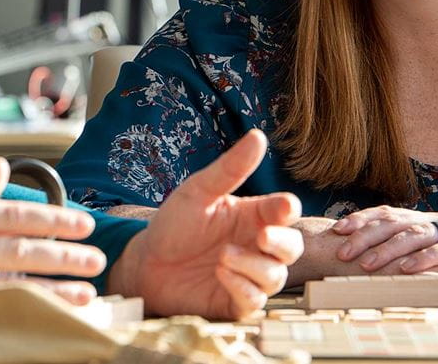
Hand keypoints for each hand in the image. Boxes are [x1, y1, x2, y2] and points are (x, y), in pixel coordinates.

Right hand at [0, 158, 106, 341]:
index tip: (82, 223)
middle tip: (94, 258)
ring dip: (53, 291)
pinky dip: (22, 318)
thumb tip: (2, 166)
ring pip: (9, 288)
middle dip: (62, 255)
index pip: (9, 215)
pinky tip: (47, 318)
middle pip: (16, 251)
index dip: (51, 218)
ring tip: (84, 291)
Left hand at [109, 130, 303, 319]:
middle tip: (261, 237)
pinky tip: (221, 274)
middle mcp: (255, 247)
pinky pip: (255, 302)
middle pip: (292, 247)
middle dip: (282, 243)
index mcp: (252, 216)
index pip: (284, 211)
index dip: (287, 209)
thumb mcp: (198, 192)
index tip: (283, 207)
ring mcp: (248, 275)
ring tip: (222, 257)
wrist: (145, 262)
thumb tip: (258, 136)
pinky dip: (243, 289)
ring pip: (276, 276)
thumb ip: (229, 169)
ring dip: (254, 267)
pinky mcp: (235, 301)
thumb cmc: (174, 225)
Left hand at [331, 206, 437, 297]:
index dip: (363, 219)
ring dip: (388, 249)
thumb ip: (418, 250)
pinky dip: (426, 258)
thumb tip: (378, 257)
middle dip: (366, 235)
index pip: (388, 214)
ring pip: (417, 235)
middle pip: (396, 222)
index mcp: (428, 219)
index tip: (336, 229)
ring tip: (365, 262)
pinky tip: (408, 268)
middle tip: (342, 249)